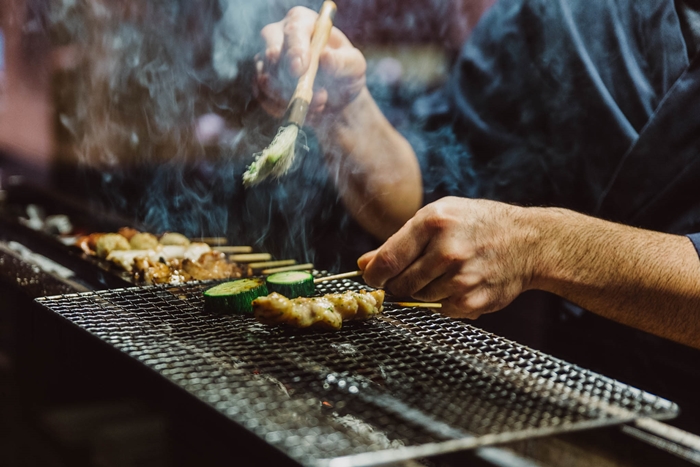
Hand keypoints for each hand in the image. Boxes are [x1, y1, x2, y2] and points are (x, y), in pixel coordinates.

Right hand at [254, 6, 366, 123]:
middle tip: (315, 96)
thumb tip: (325, 57)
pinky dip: (283, 108)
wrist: (336, 99)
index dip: (295, 50)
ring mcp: (266, 60)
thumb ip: (343, 62)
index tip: (300, 70)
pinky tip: (303, 108)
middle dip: (290, 80)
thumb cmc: (345, 74)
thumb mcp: (354, 66)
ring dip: (291, 98)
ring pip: (266, 80)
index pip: (293, 31)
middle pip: (271, 54)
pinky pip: (263, 98)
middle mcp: (278, 36)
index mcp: (303, 22)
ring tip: (319, 103)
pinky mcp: (261, 82)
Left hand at [357, 197, 538, 318]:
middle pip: (400, 284)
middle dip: (398, 283)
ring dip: (423, 291)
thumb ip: (398, 243)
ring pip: (419, 298)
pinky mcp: (472, 301)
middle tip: (413, 273)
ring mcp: (461, 278)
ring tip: (444, 272)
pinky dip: (444, 301)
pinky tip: (460, 283)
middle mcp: (447, 251)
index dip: (374, 274)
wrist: (528, 242)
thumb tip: (363, 265)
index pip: (388, 260)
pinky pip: (440, 310)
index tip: (372, 278)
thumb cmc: (477, 224)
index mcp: (433, 223)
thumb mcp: (437, 218)